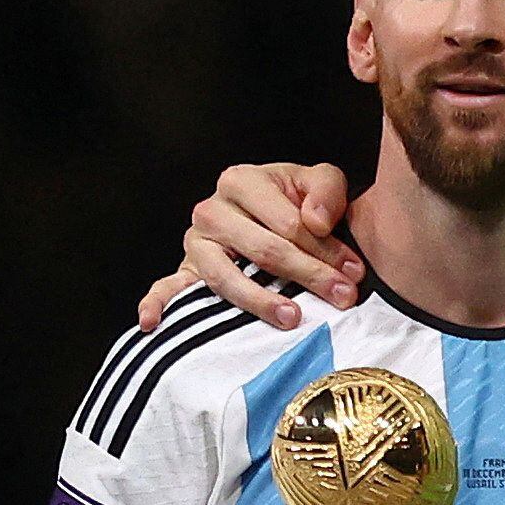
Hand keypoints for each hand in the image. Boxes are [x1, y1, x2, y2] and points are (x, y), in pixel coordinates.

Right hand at [135, 161, 361, 332]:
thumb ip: (326, 191)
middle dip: (308, 275)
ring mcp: (196, 241)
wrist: (272, 211)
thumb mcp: (317, 181)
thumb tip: (316, 221)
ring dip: (260, 300)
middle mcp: (212, 209)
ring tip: (291, 317)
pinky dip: (157, 304)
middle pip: (264, 250)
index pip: (287, 222)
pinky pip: (167, 286)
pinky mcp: (186, 268)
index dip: (325, 249)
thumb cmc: (295, 199)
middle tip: (341, 297)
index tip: (353, 272)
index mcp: (242, 181)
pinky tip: (151, 323)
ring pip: (226, 276)